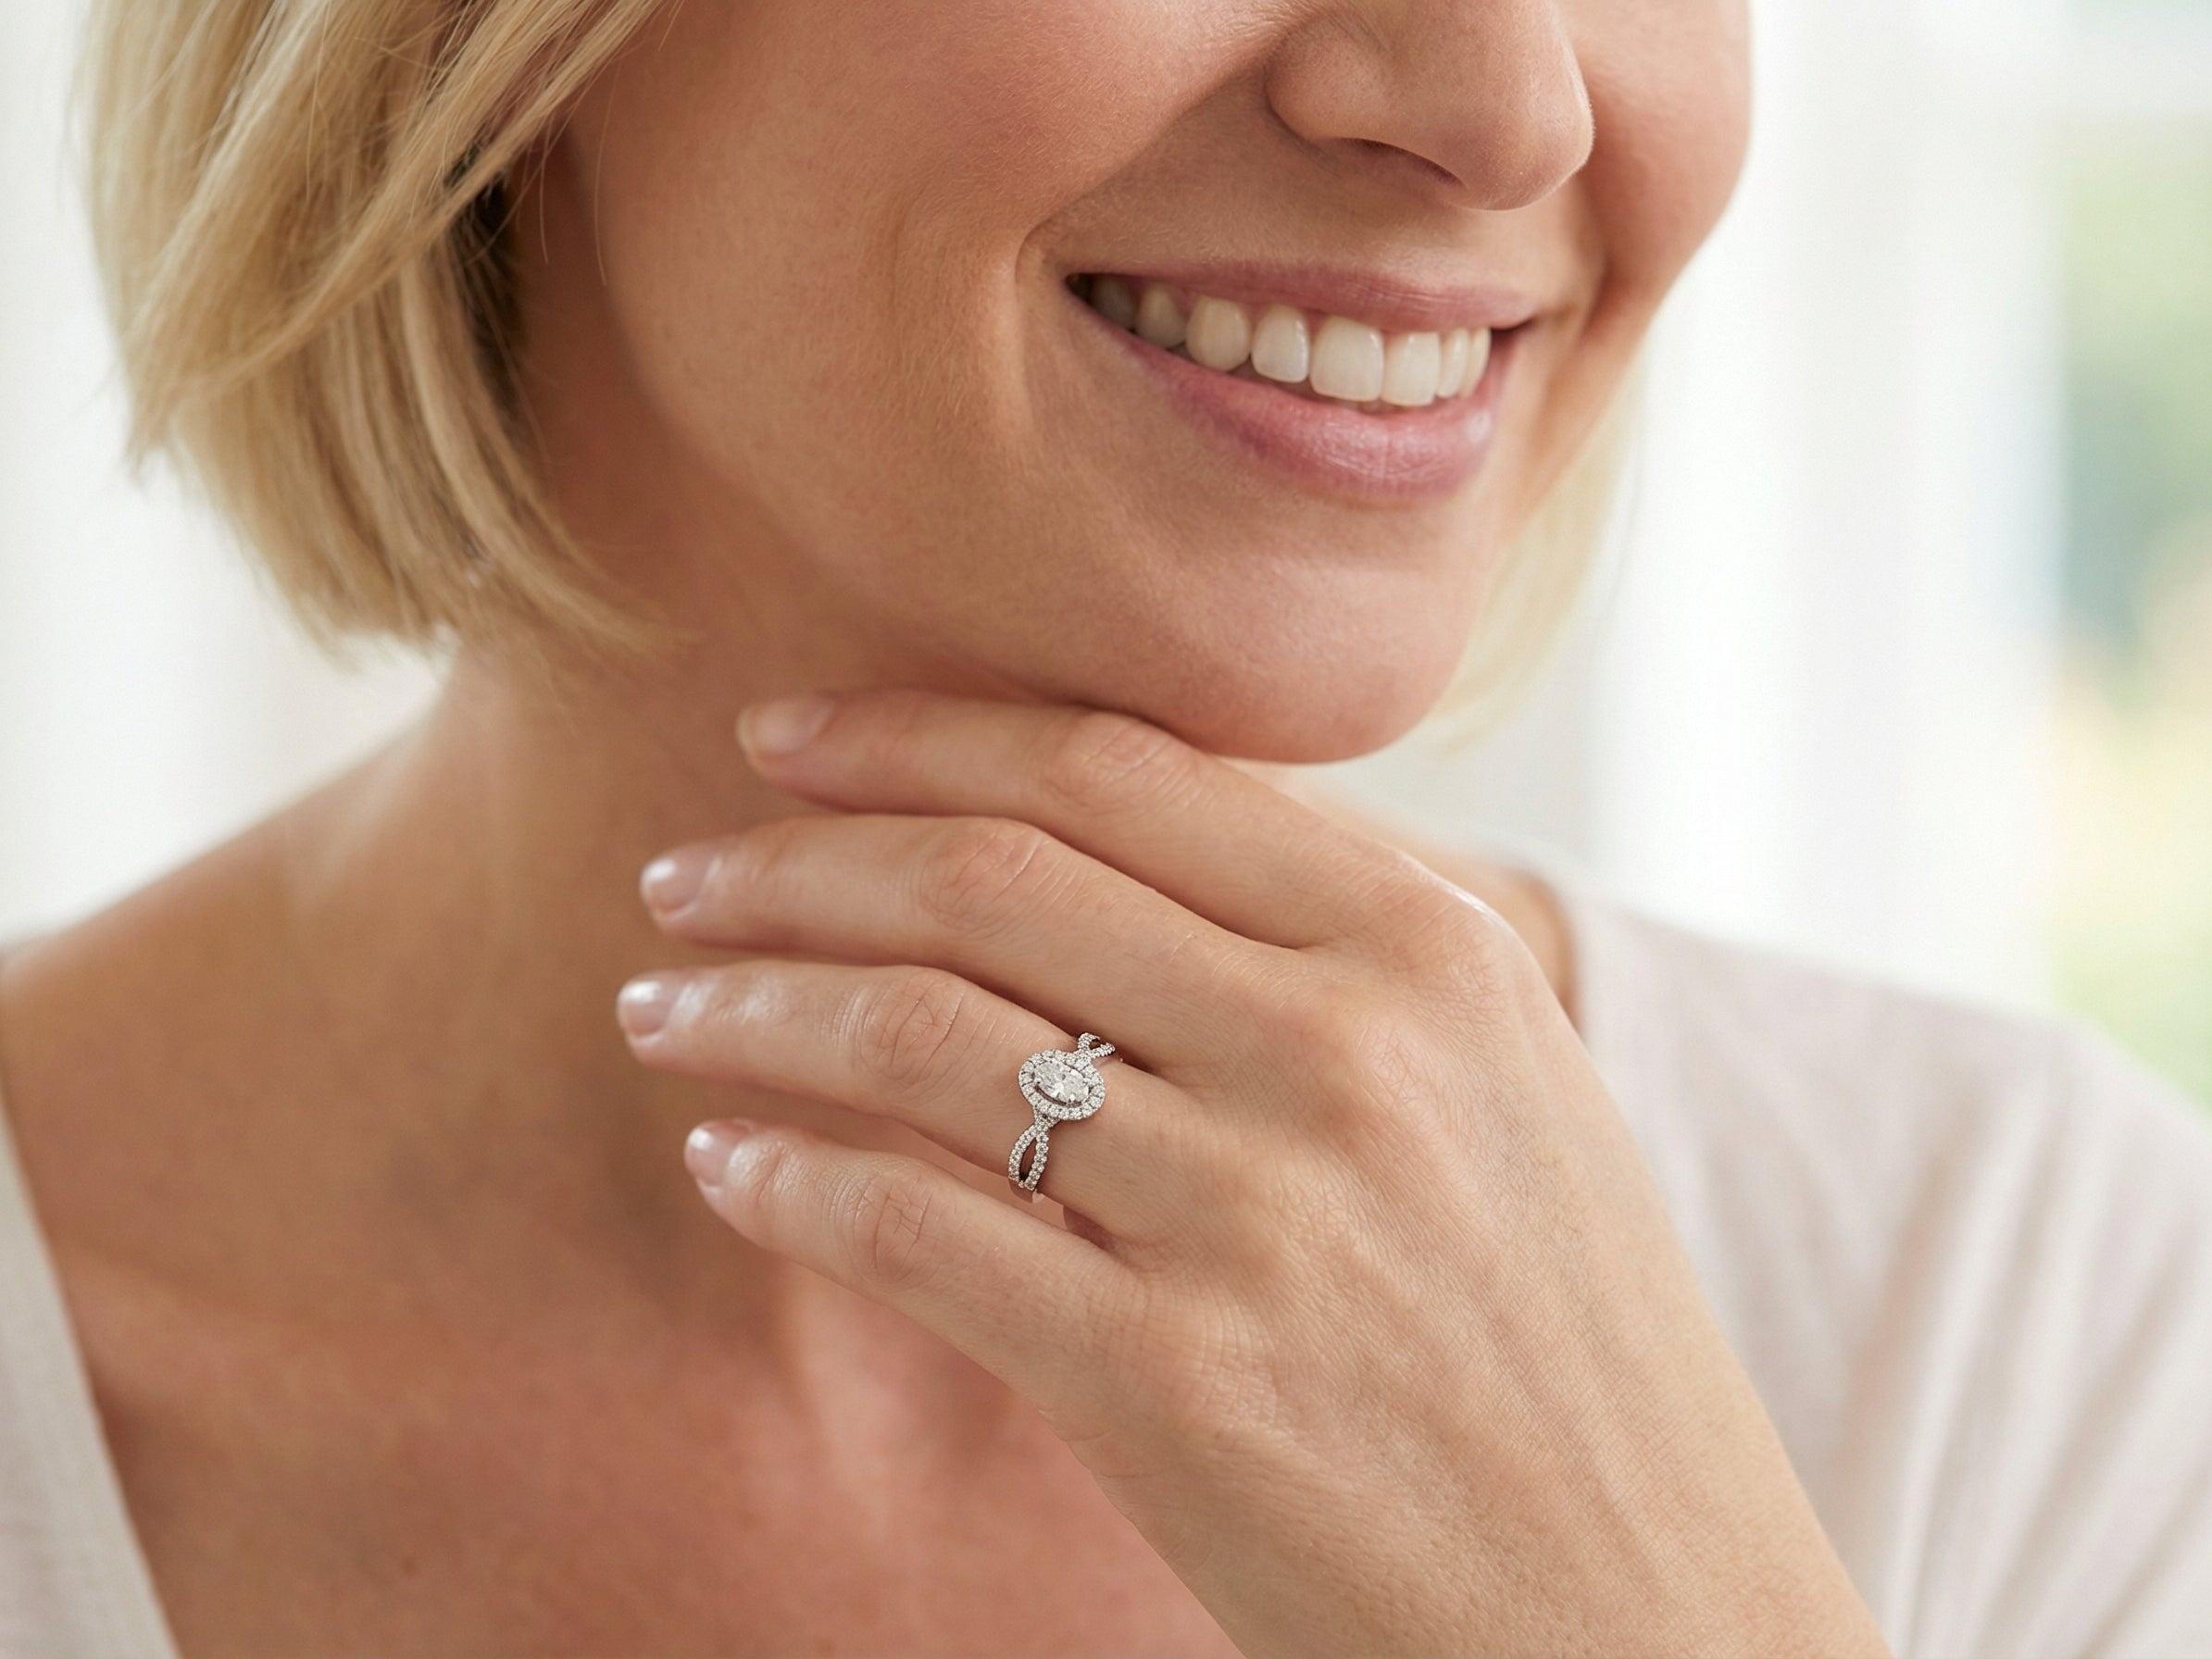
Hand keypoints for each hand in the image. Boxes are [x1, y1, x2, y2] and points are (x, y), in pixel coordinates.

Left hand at [618, 687, 1889, 1657]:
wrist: (1654, 1615)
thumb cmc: (1564, 1347)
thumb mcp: (1503, 1091)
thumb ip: (1323, 951)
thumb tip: (1085, 845)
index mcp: (1431, 950)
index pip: (1117, 771)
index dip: (917, 733)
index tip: (785, 737)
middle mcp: (1349, 1049)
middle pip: (990, 880)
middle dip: (795, 859)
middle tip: (679, 870)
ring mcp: (1264, 1215)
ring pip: (923, 1037)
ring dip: (752, 1006)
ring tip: (661, 1007)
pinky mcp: (1181, 1386)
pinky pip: (919, 1232)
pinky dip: (789, 1181)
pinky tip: (727, 1166)